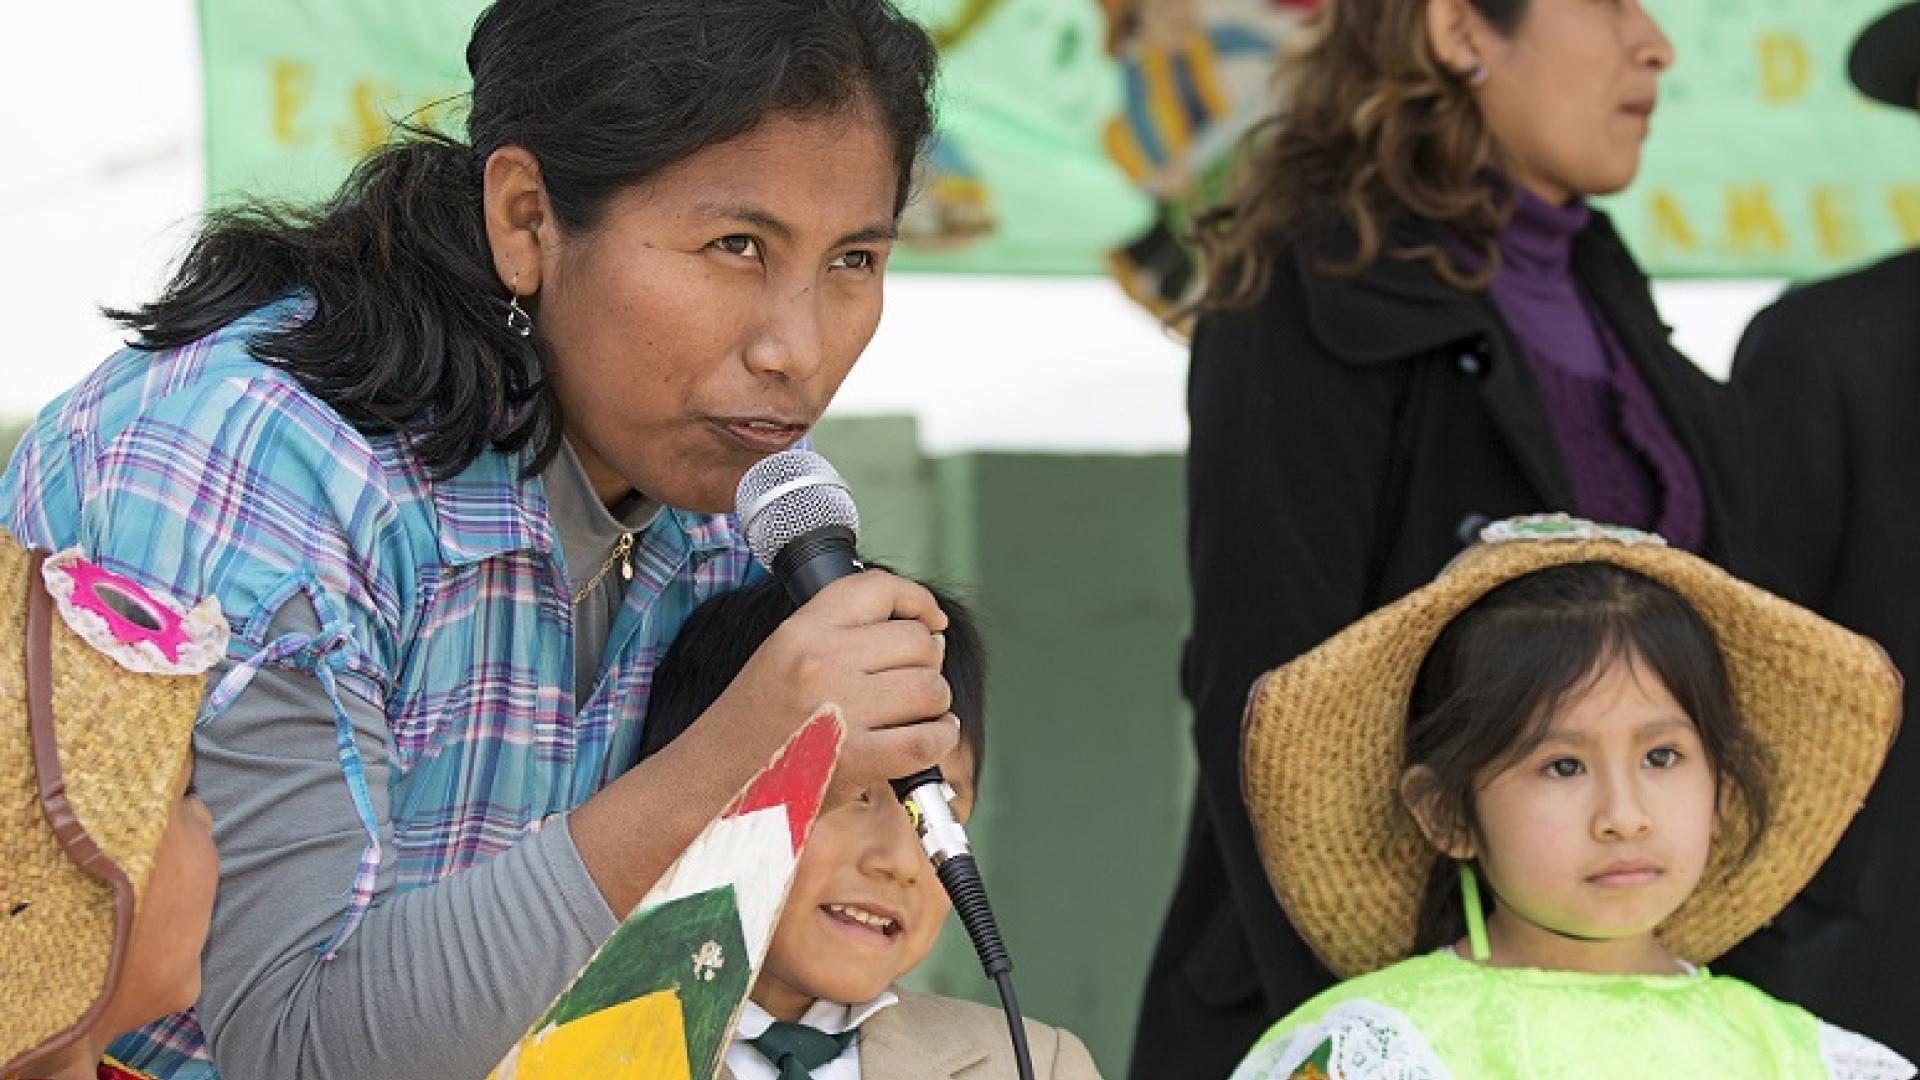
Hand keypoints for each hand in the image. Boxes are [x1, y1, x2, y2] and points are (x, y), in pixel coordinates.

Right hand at [713, 569, 958, 792]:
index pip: (878, 588)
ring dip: (934, 703)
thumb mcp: (782, 656)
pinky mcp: (857, 759)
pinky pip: (929, 738)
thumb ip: (840, 636)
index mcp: (802, 631)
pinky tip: (929, 739)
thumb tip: (924, 632)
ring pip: (930, 686)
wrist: (716, 784)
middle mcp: (822, 662)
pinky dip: (940, 738)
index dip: (917, 599)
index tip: (931, 618)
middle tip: (909, 685)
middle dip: (926, 663)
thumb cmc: (753, 726)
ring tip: (915, 715)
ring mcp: (841, 709)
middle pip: (916, 641)